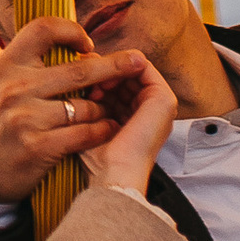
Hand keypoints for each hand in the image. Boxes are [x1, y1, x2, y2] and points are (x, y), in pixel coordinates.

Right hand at [0, 22, 168, 211]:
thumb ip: (26, 64)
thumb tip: (64, 39)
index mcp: (5, 65)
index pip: (43, 29)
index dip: (71, 30)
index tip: (87, 44)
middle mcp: (13, 86)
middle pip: (77, 69)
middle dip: (114, 65)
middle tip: (138, 61)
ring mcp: (24, 116)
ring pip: (85, 106)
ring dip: (104, 109)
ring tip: (110, 111)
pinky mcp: (36, 146)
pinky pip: (84, 133)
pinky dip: (101, 130)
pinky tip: (108, 129)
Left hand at [79, 55, 175, 201]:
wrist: (114, 174)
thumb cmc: (98, 157)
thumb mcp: (91, 122)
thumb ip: (89, 99)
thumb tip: (75, 69)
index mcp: (136, 116)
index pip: (117, 83)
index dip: (98, 77)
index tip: (79, 83)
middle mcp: (150, 109)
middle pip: (125, 73)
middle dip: (103, 71)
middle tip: (85, 81)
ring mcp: (160, 104)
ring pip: (131, 67)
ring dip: (109, 69)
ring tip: (94, 87)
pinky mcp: (164, 98)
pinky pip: (143, 66)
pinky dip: (121, 66)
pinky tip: (105, 83)